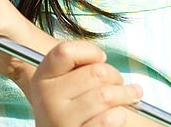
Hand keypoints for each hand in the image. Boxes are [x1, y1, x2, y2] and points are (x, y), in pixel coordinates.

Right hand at [25, 40, 142, 126]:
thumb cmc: (67, 104)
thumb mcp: (61, 81)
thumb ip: (75, 65)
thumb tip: (100, 59)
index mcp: (42, 79)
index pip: (65, 52)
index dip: (90, 51)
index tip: (101, 58)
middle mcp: (48, 100)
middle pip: (96, 72)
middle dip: (114, 74)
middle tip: (117, 80)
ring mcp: (62, 121)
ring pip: (106, 96)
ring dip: (124, 94)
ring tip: (128, 94)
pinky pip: (109, 119)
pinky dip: (119, 115)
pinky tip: (117, 114)